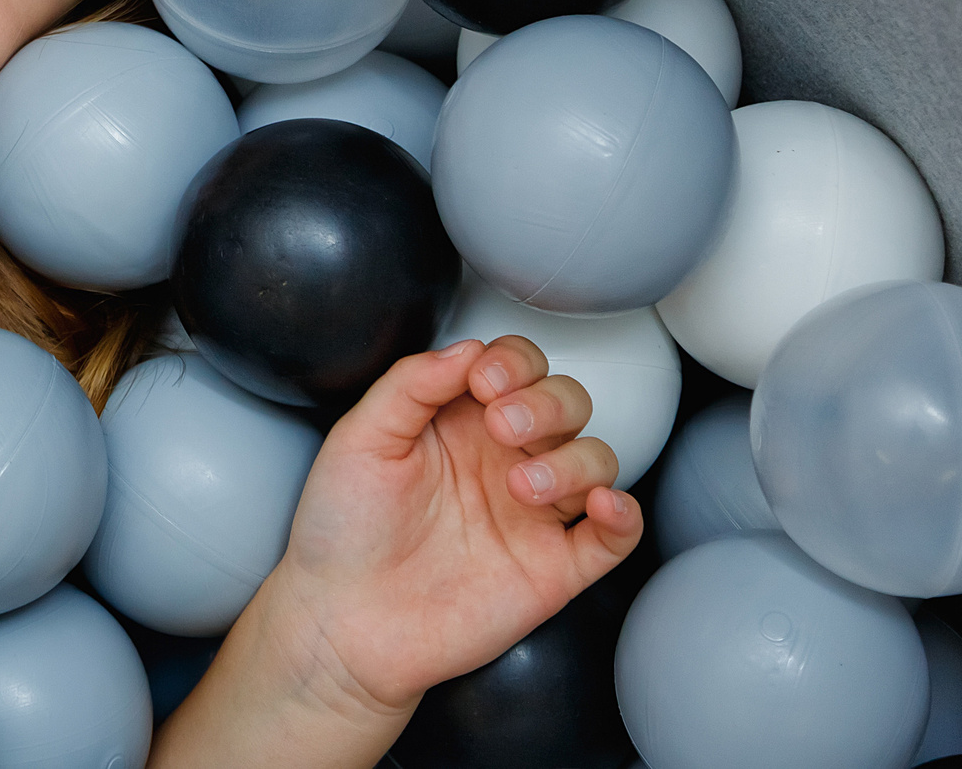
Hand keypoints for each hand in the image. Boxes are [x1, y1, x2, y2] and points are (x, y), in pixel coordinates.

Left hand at [147, 337, 644, 768]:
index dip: (515, 362)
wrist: (341, 620)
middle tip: (503, 424)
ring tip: (522, 484)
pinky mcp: (553, 569)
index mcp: (459, 421)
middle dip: (547, 402)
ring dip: (575, 459)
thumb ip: (410, 385)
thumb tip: (467, 347)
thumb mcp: (360, 438)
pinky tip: (603, 505)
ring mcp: (533, 514)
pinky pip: (614, 538)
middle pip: (567, 404)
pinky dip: (625, 515)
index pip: (517, 367)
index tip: (484, 380)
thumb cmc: (342, 527)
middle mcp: (503, 459)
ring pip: (597, 461)